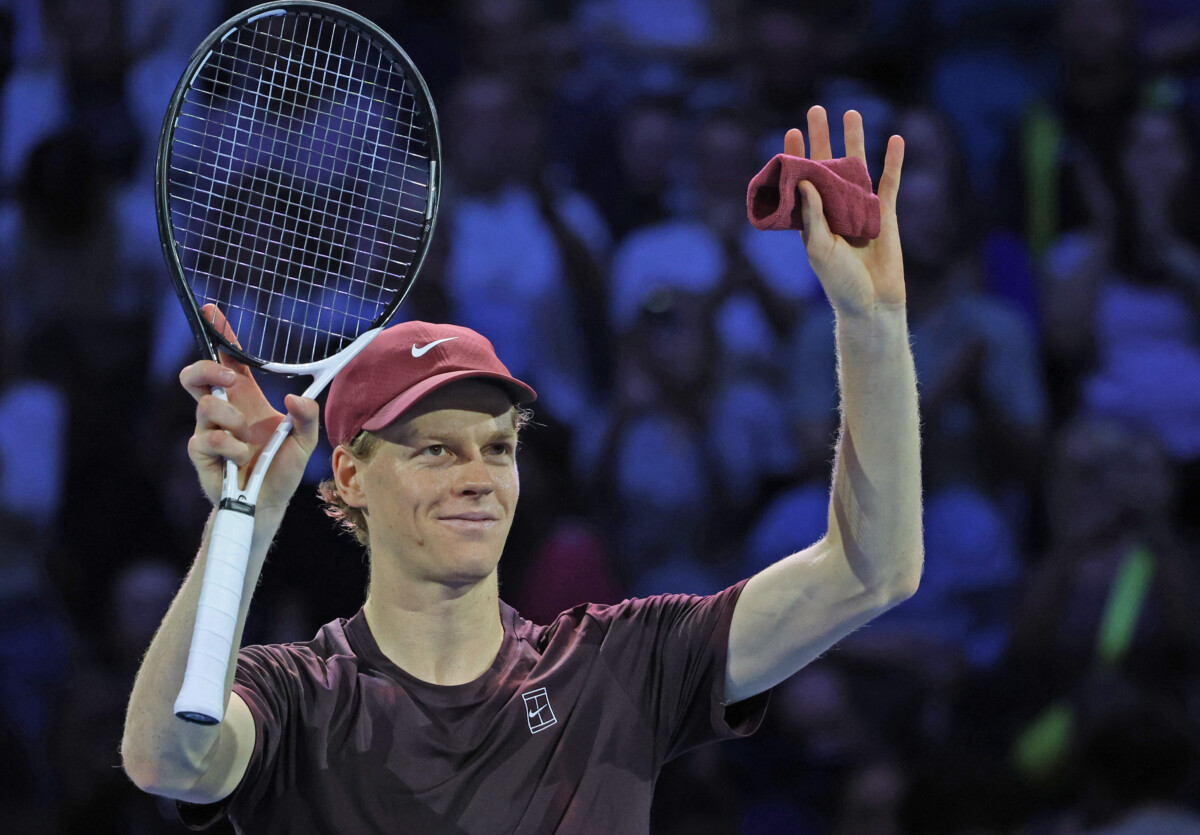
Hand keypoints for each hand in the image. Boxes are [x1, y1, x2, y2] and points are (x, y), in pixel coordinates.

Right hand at [179, 305, 318, 511]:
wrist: (267, 505)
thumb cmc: (281, 470)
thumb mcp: (305, 441)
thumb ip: (307, 416)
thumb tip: (295, 397)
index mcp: (246, 399)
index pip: (230, 361)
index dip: (222, 336)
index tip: (213, 310)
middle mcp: (224, 411)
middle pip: (196, 374)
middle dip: (207, 368)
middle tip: (230, 381)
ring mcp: (209, 430)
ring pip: (205, 404)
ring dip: (232, 420)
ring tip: (247, 440)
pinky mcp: (200, 452)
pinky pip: (206, 437)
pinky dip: (229, 446)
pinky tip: (240, 458)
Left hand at [788, 107, 904, 316]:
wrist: (872, 304)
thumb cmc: (840, 282)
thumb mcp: (820, 249)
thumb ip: (813, 216)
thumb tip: (805, 179)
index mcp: (812, 219)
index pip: (801, 180)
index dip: (796, 156)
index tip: (792, 131)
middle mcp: (834, 210)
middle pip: (827, 164)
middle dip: (822, 138)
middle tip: (816, 109)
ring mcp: (860, 209)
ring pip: (857, 167)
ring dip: (855, 140)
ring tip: (850, 113)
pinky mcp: (885, 215)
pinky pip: (890, 182)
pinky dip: (894, 161)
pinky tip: (897, 138)